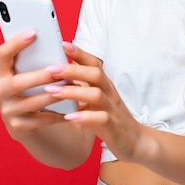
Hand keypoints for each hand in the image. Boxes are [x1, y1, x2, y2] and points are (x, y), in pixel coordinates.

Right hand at [0, 31, 66, 138]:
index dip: (16, 43)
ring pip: (32, 102)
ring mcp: (7, 111)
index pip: (2, 54)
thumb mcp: (34, 73)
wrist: (32, 122)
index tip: (34, 33)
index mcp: (1, 72)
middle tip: (61, 69)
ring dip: (55, 95)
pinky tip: (71, 109)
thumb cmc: (36, 88)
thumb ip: (41, 59)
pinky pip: (40, 120)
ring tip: (74, 87)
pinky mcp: (17, 128)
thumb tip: (64, 44)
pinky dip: (57, 114)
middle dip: (41, 76)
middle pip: (17, 83)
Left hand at [43, 44, 149, 162]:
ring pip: (95, 94)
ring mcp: (112, 109)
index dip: (79, 53)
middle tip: (49, 69)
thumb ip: (81, 87)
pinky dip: (84, 117)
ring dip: (72, 92)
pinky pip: (100, 119)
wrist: (135, 141)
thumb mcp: (96, 100)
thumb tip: (57, 75)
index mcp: (104, 85)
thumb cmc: (110, 118)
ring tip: (51, 91)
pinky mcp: (113, 126)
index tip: (62, 43)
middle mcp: (109, 93)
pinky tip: (68, 117)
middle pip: (95, 74)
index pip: (93, 63)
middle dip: (72, 70)